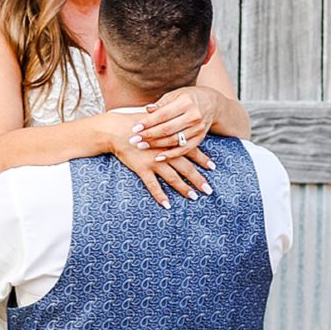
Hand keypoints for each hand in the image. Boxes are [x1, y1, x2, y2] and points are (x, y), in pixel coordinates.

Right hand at [94, 109, 213, 207]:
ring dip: (184, 188)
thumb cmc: (137, 125)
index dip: (202, 159)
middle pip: (186, 168)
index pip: (191, 150)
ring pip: (173, 178)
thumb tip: (180, 131)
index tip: (213, 167)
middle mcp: (166, 152)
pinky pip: (153, 185)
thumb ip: (169, 129)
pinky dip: (160, 196)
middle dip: (198, 179)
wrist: (117, 129)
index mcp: (171, 140)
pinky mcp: (142, 169)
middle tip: (209, 190)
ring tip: (194, 197)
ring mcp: (154, 161)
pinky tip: (167, 205)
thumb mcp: (157, 124)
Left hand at [127, 85, 218, 158]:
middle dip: (149, 135)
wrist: (213, 104)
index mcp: (186, 102)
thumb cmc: (188, 98)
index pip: (163, 114)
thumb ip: (161, 104)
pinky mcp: (200, 138)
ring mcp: (198, 128)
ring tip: (142, 146)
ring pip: (174, 140)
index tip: (135, 128)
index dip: (148, 122)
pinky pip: (184, 149)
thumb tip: (146, 110)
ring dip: (156, 145)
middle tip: (134, 140)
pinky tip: (158, 157)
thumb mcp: (175, 95)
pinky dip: (171, 155)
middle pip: (167, 129)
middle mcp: (193, 116)